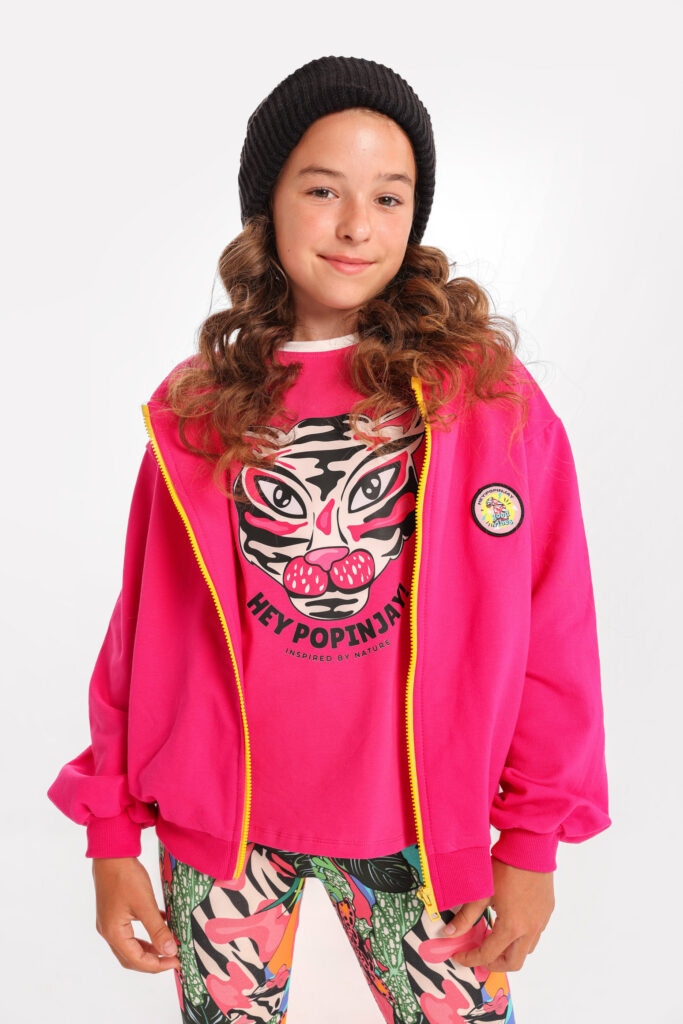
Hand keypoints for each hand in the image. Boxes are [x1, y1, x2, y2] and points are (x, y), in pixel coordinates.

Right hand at [92, 857, 180, 972]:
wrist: (111, 853)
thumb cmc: (125, 877)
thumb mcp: (145, 904)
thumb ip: (157, 930)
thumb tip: (170, 951)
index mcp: (114, 933)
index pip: (137, 960)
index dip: (158, 965)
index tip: (177, 962)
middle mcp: (108, 932)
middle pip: (131, 957)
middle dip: (153, 961)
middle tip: (173, 959)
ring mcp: (109, 922)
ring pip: (130, 945)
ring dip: (148, 949)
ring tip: (168, 947)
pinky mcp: (114, 912)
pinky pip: (130, 932)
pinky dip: (145, 934)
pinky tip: (161, 926)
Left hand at [444, 857, 553, 972]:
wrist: (529, 848)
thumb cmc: (504, 867)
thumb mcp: (480, 893)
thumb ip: (465, 916)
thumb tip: (449, 933)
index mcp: (512, 927)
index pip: (488, 955)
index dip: (471, 959)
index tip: (459, 955)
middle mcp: (530, 929)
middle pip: (513, 963)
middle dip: (493, 964)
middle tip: (478, 954)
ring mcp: (541, 921)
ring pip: (526, 950)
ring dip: (509, 952)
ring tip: (493, 939)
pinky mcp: (547, 911)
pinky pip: (535, 935)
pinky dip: (521, 938)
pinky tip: (509, 923)